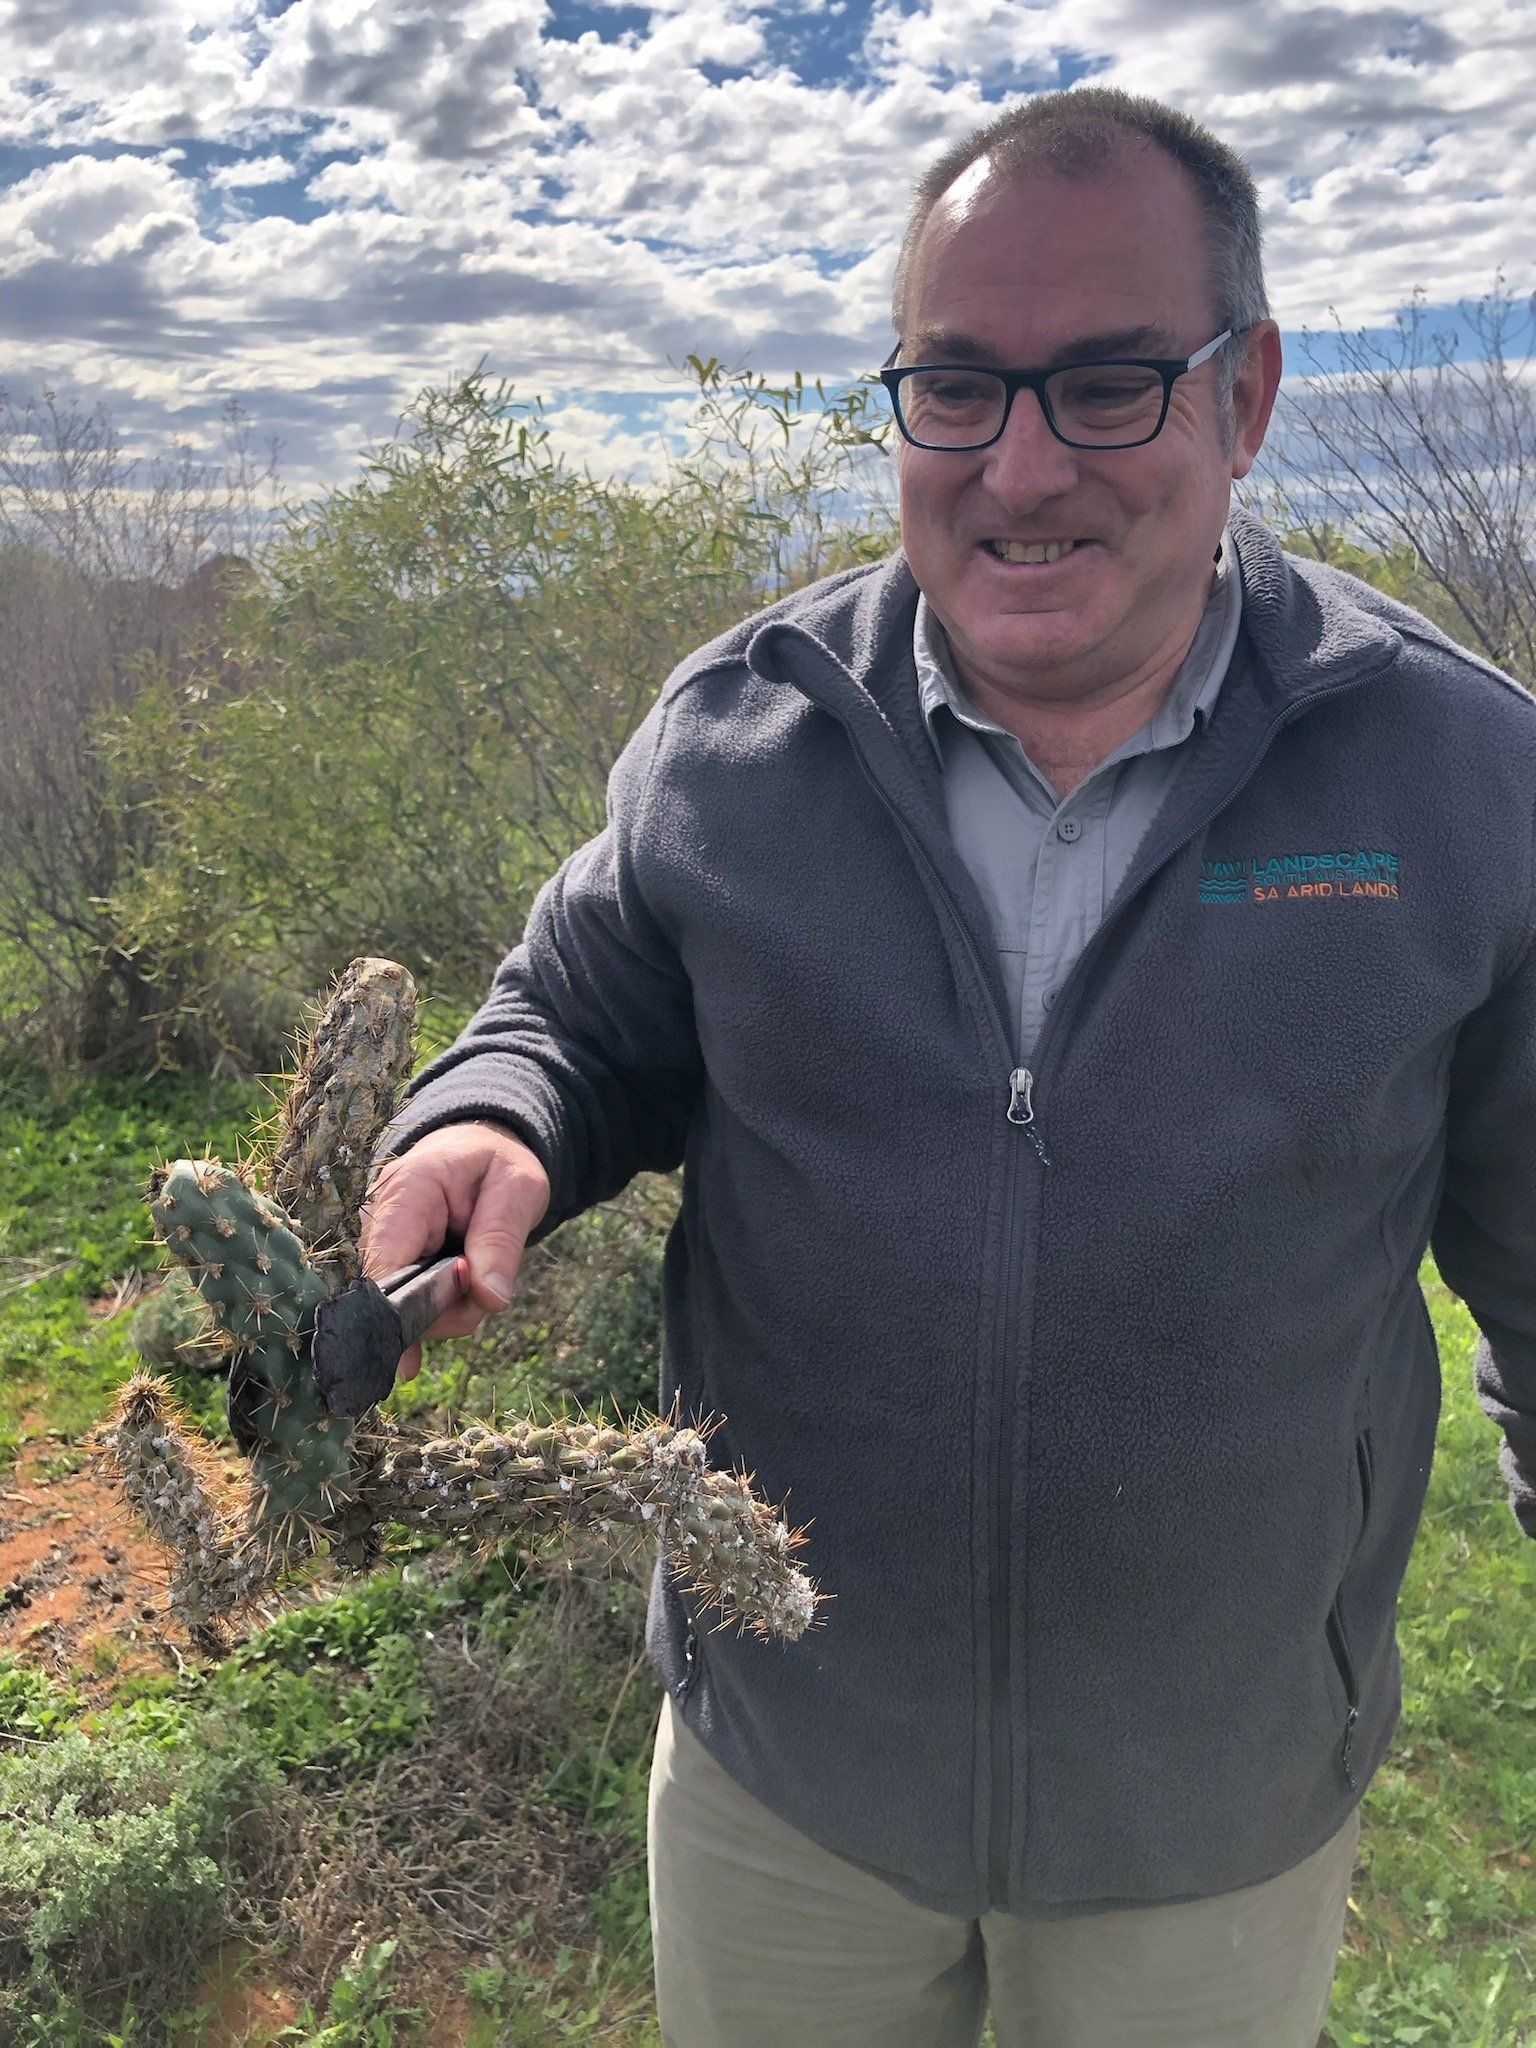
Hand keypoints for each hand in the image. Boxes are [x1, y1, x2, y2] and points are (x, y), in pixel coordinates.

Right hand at [358, 1122, 550, 1382]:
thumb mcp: (517, 1190)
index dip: (401, 1310)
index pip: (384, 1264)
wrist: (480, 1150)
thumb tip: (490, 1299)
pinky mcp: (391, 1267)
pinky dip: (442, 1308)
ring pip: (406, 1311)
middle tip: (489, 1287)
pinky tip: (462, 1297)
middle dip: (445, 1310)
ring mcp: (381, 1247)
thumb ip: (502, 1241)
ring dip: (450, 1310)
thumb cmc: (498, 1164)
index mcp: (407, 1191)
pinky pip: (411, 1307)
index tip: (426, 1342)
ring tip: (482, 1273)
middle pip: (393, 1298)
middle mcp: (380, 1222)